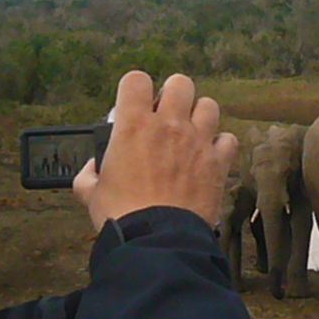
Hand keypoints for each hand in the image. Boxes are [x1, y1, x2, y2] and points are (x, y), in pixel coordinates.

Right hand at [74, 71, 237, 230]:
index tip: (135, 103)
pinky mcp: (218, 161)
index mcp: (134, 125)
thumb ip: (90, 173)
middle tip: (167, 115)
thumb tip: (93, 168)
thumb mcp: (91, 193)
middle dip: (173, 94)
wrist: (157, 239)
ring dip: (200, 115)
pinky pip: (229, 139)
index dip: (135, 88)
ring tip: (192, 132)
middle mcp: (169, 125)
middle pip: (180, 83)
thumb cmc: (123, 216)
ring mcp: (197, 141)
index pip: (136, 80)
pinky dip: (221, 145)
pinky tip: (210, 155)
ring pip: (209, 105)